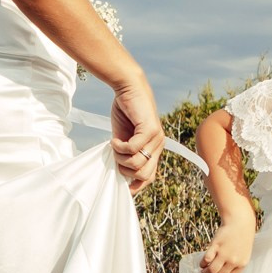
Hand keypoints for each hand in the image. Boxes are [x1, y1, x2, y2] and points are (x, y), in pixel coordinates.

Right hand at [109, 77, 163, 193]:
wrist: (129, 88)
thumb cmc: (125, 112)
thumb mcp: (123, 138)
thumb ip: (124, 154)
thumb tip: (119, 174)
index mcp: (154, 150)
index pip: (149, 177)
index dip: (135, 184)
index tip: (120, 181)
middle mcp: (158, 146)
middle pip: (144, 175)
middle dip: (125, 170)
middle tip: (116, 156)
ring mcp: (156, 138)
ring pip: (137, 164)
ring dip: (120, 157)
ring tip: (115, 145)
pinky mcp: (150, 130)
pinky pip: (133, 149)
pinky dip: (119, 147)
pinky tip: (113, 139)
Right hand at [200, 216, 256, 272]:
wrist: (240, 223)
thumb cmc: (241, 238)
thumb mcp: (244, 254)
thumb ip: (236, 264)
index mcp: (241, 264)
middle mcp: (233, 261)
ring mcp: (224, 253)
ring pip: (212, 270)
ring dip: (205, 272)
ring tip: (203, 270)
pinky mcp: (216, 246)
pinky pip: (206, 259)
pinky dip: (202, 263)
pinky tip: (202, 263)